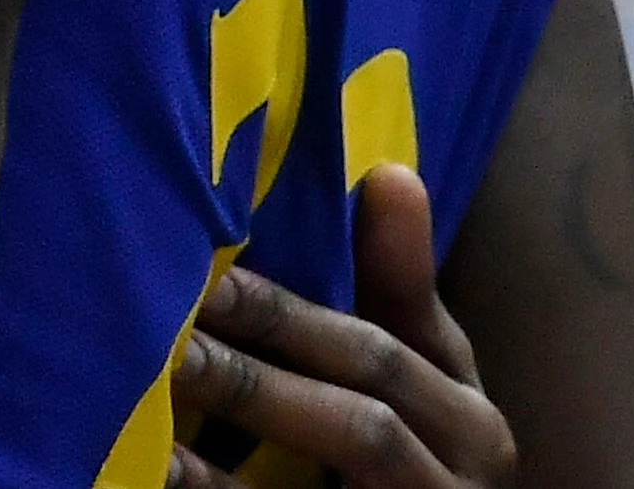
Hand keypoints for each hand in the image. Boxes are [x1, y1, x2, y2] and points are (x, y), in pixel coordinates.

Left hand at [169, 165, 517, 488]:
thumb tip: (392, 175)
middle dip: (261, 360)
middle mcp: (459, 476)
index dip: (291, 314)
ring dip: (251, 411)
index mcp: (469, 420)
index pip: (380, 353)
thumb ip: (400, 288)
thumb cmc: (420, 453)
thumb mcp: (425, 376)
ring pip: (334, 462)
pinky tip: (164, 463)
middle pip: (356, 412)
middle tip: (173, 317)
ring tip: (166, 374)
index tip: (211, 271)